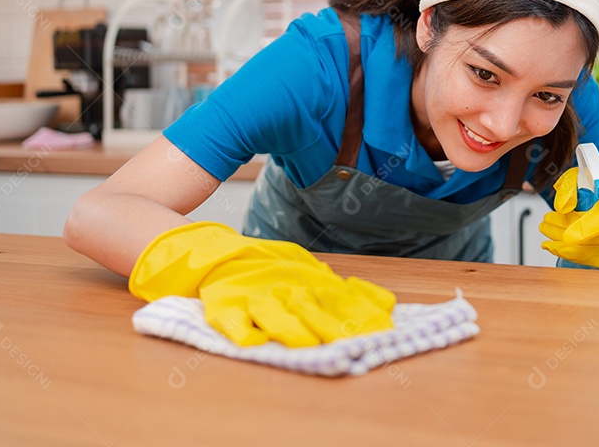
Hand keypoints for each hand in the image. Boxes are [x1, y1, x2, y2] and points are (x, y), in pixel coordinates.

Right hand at [129, 222, 395, 346]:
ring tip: (306, 344)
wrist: (214, 253)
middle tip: (353, 343)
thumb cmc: (264, 265)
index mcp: (306, 282)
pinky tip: (254, 343)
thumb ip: (339, 286)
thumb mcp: (305, 267)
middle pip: (313, 310)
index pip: (340, 300)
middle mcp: (284, 290)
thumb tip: (385, 303)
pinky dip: (242, 333)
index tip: (382, 330)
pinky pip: (232, 323)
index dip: (361, 315)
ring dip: (292, 330)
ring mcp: (253, 298)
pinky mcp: (225, 307)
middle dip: (334, 328)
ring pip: (275, 316)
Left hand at [540, 168, 598, 271]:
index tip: (568, 237)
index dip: (587, 228)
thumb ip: (569, 186)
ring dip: (563, 246)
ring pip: (592, 252)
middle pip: (595, 238)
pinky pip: (593, 259)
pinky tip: (553, 245)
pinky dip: (571, 253)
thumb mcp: (583, 174)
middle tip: (545, 223)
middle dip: (564, 233)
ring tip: (546, 231)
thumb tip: (561, 208)